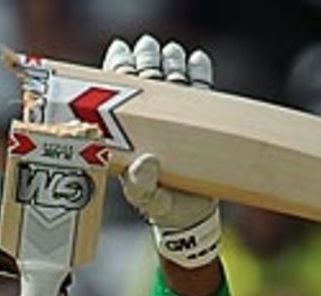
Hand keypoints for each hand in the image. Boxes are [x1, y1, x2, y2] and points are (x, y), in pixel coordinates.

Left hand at [105, 35, 221, 266]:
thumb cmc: (164, 210)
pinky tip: (196, 62)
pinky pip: (200, 91)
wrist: (192, 219)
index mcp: (131, 136)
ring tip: (171, 55)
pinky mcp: (199, 122)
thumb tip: (143, 163)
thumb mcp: (149, 201)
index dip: (120, 73)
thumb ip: (141, 187)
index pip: (121, 98)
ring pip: (171, 81)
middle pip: (146, 82)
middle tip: (148, 51)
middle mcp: (151, 123)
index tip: (121, 56)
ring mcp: (176, 120)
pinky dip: (199, 74)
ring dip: (170, 63)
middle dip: (145, 62)